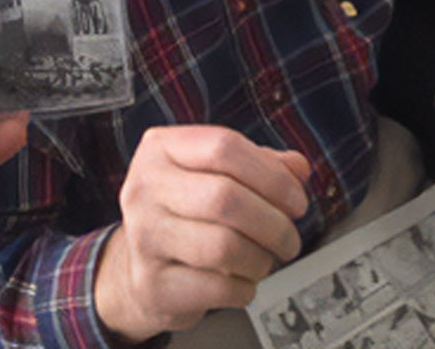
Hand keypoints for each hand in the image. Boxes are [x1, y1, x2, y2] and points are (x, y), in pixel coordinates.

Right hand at [95, 124, 309, 342]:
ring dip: (262, 257)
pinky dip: (245, 287)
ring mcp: (144, 236)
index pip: (223, 147)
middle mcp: (146, 188)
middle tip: (289, 236)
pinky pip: (219, 288)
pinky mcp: (153, 284)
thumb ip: (259, 163)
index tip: (296, 197)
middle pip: (225, 198)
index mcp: (161, 148)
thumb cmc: (183, 211)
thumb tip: (297, 168)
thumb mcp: (212, 173)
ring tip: (265, 257)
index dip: (272, 174)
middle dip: (274, 222)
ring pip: (224, 246)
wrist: (137, 265)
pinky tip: (241, 279)